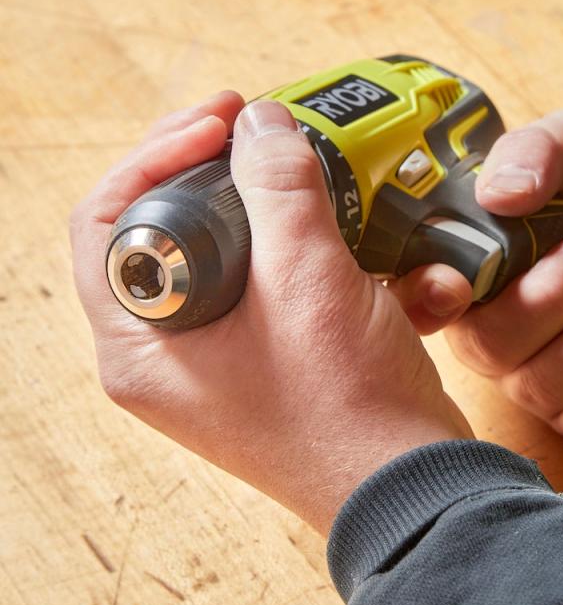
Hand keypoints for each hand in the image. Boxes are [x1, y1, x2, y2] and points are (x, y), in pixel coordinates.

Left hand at [71, 94, 471, 532]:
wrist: (411, 483)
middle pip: (175, 230)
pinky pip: (288, 287)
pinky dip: (332, 262)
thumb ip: (277, 187)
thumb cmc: (348, 406)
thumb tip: (261, 122)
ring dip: (294, 217)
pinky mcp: (277, 359)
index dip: (158, 153)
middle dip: (231, 176)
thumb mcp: (307, 280)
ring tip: (333, 186)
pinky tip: (382, 258)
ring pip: (240, 255)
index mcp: (144, 344)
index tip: (222, 120)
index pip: (109, 220)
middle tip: (266, 131)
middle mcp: (172, 354)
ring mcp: (226, 359)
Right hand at [389, 109, 562, 443]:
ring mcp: (543, 378)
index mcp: (477, 267)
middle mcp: (497, 331)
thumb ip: (537, 150)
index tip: (459, 285)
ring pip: (543, 386)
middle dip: (549, 299)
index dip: (426, 300)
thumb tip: (499, 192)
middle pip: (489, 346)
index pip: (419, 300)